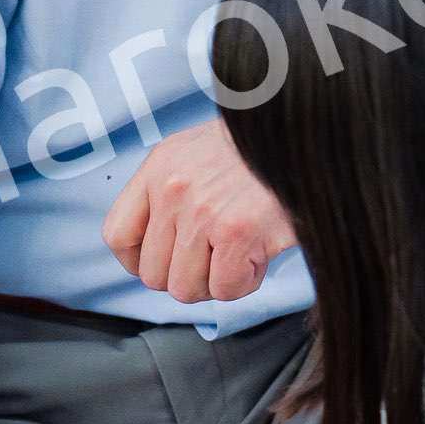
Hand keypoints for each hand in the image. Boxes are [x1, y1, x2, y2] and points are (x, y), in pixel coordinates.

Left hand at [101, 120, 294, 304]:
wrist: (307, 132)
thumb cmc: (258, 149)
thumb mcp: (198, 153)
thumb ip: (171, 191)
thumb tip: (160, 246)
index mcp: (159, 168)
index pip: (117, 236)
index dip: (139, 262)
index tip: (167, 261)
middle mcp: (173, 189)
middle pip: (153, 274)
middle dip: (187, 276)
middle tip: (217, 257)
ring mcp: (202, 212)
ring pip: (185, 289)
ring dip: (216, 282)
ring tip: (240, 252)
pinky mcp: (236, 233)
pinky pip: (224, 290)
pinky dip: (246, 281)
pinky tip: (260, 254)